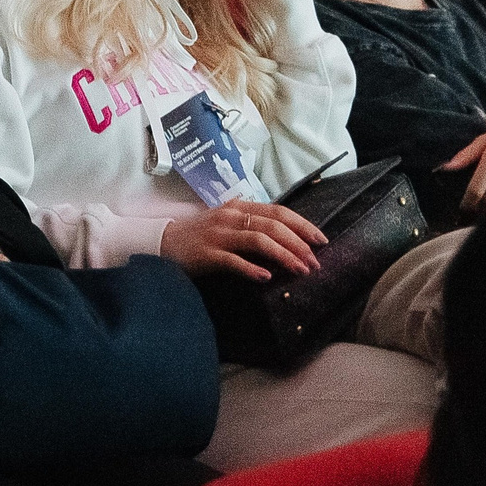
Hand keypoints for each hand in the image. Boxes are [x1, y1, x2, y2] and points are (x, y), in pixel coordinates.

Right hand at [157, 201, 325, 280]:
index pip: (278, 211)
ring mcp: (218, 235)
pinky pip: (233, 261)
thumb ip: (254, 226)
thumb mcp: (229, 223)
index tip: (321, 240)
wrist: (164, 242)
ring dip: (283, 256)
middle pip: (273, 226)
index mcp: (239, 207)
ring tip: (299, 270)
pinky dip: (252, 268)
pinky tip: (266, 278)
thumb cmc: (202, 235)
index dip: (302, 225)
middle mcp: (230, 217)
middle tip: (314, 262)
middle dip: (298, 244)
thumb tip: (290, 240)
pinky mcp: (206, 253)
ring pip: (258, 241)